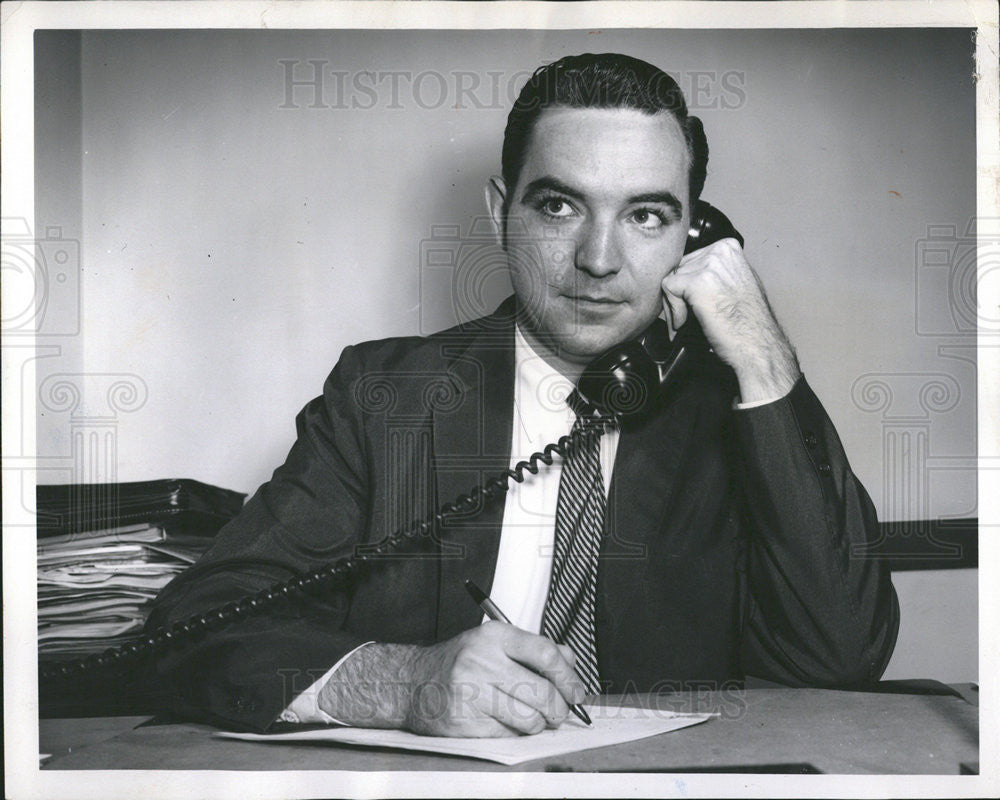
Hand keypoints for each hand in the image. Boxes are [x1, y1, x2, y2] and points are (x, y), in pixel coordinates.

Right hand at [404, 622, 584, 736]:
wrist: (412, 682)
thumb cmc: (460, 662)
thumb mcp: (494, 643)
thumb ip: (534, 649)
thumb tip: (570, 663)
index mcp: (493, 636)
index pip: (546, 654)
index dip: (569, 677)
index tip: (576, 692)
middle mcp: (481, 661)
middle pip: (542, 692)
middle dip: (559, 708)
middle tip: (559, 712)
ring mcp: (470, 692)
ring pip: (529, 719)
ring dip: (537, 724)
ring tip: (530, 717)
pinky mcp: (463, 722)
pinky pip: (507, 734)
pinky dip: (513, 732)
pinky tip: (503, 721)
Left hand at [660, 237, 800, 402]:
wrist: (757, 345)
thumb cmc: (748, 323)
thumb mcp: (737, 284)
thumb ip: (716, 274)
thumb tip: (691, 275)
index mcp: (729, 248)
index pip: (691, 260)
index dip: (686, 287)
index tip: (691, 305)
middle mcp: (720, 251)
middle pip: (678, 269)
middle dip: (678, 296)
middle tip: (685, 318)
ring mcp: (709, 264)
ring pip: (671, 279)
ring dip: (674, 305)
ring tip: (687, 323)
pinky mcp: (697, 281)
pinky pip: (668, 289)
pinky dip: (672, 310)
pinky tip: (685, 324)